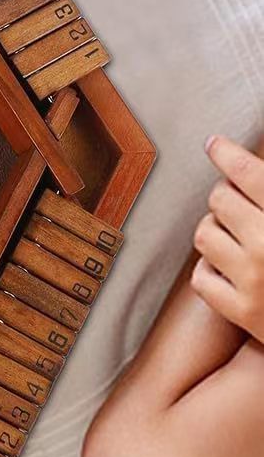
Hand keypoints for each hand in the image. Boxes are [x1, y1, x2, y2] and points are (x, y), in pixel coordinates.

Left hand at [192, 135, 263, 342]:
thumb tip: (249, 166)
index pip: (248, 174)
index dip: (227, 154)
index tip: (215, 145)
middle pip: (219, 199)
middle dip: (227, 197)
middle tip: (241, 205)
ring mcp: (254, 281)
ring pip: (205, 235)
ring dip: (217, 231)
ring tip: (239, 238)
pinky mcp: (242, 311)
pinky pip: (201, 276)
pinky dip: (212, 270)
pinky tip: (231, 269)